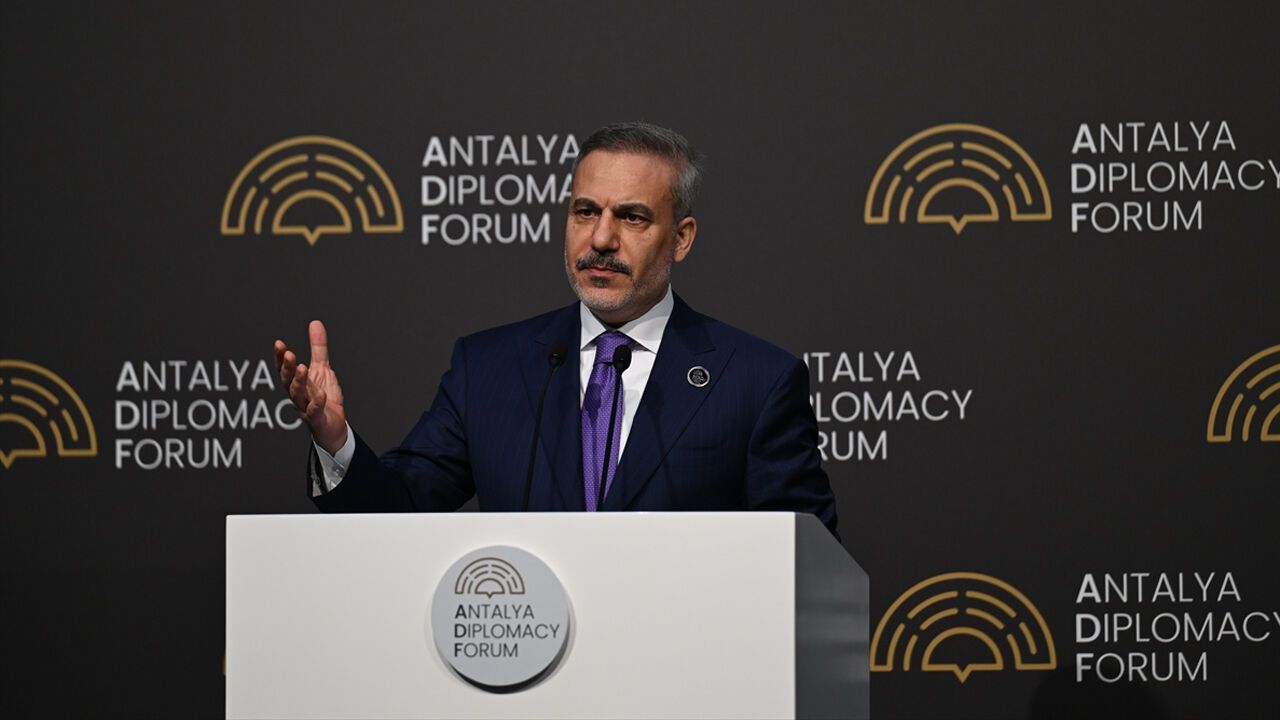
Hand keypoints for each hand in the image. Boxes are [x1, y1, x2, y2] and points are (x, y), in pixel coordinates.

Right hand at [274, 320, 347, 453]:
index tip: (278, 344)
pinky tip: (321, 395)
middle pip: (288, 381)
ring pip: (298, 395)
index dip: (279, 358)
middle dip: (287, 367)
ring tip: (303, 368)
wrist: (334, 427)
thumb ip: (318, 347)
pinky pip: (314, 412)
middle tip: (288, 353)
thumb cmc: (324, 399)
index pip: (284, 369)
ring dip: (299, 382)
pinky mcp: (317, 420)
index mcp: (297, 383)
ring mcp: (306, 408)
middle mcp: (298, 396)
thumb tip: (315, 323)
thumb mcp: (322, 369)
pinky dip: (316, 404)